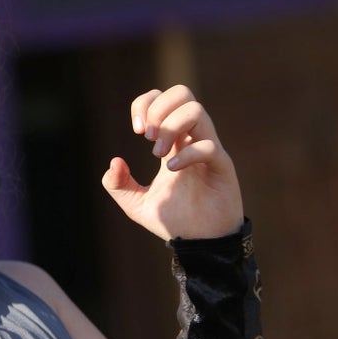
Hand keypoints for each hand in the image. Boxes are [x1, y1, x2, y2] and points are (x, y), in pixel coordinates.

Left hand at [101, 85, 243, 240]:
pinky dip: (186, 154)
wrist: (200, 245)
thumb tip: (115, 161)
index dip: (145, 103)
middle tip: (145, 136)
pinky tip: (171, 170)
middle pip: (182, 93)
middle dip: (158, 108)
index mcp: (172, 142)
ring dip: (170, 126)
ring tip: (156, 152)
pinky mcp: (222, 166)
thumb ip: (118, 184)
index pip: (162, 99)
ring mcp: (208, 150)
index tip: (135, 129)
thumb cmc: (174, 220)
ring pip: (196, 110)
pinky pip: (209, 145)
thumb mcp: (135, 204)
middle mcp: (191, 139)